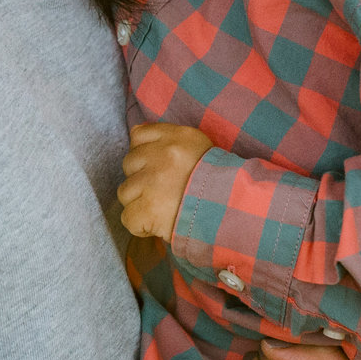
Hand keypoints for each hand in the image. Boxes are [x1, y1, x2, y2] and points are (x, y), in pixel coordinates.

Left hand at [116, 123, 214, 240]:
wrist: (235, 209)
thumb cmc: (216, 182)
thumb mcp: (198, 146)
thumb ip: (168, 138)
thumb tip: (134, 134)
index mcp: (176, 137)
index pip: (138, 136)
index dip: (144, 155)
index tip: (157, 168)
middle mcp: (161, 155)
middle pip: (129, 163)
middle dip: (141, 179)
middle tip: (164, 192)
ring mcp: (152, 182)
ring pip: (125, 192)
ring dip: (139, 203)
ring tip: (163, 208)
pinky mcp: (148, 208)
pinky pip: (128, 217)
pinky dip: (140, 225)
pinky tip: (158, 224)